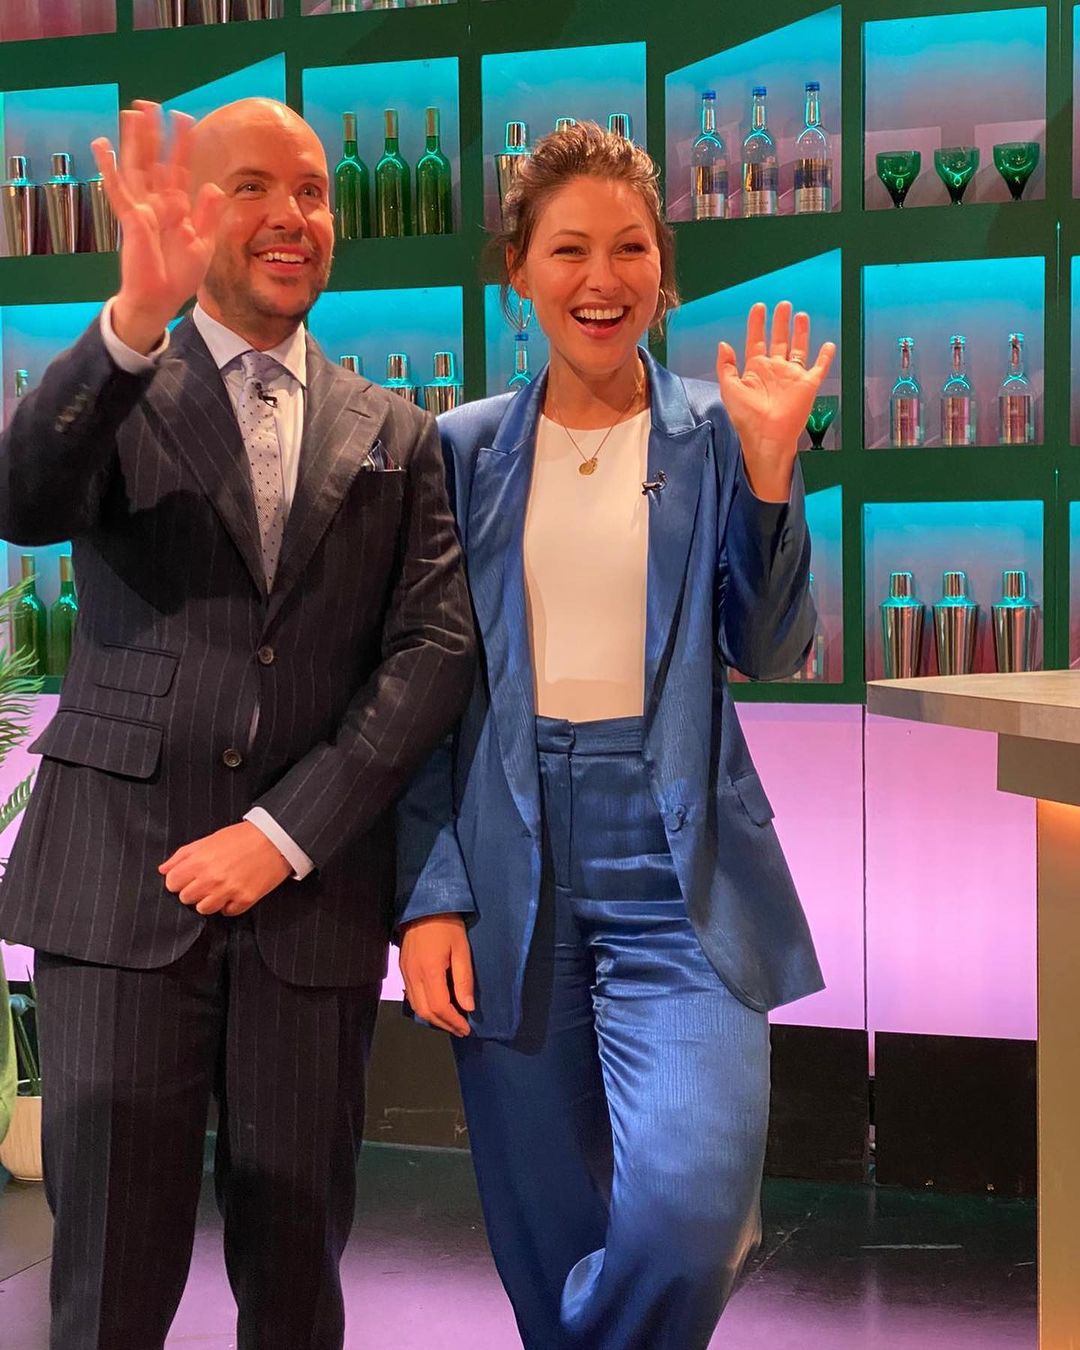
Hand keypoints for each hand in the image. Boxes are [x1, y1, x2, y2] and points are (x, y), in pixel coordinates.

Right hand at [92, 100, 225, 353]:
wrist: (161, 299)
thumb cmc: (179, 276)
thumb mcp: (203, 244)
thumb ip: (207, 215)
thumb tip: (212, 185)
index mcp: (177, 208)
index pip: (179, 169)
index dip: (182, 144)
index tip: (184, 118)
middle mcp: (158, 203)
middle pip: (154, 160)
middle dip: (153, 133)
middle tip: (150, 104)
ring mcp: (143, 208)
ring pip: (136, 167)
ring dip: (134, 140)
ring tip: (131, 113)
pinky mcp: (131, 219)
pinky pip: (118, 189)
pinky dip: (109, 167)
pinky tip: (102, 145)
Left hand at [160, 822, 290, 917]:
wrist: (276, 840)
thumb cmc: (241, 837)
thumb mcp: (209, 839)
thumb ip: (183, 855)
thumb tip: (163, 870)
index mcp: (200, 861)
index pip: (172, 883)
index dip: (178, 880)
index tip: (188, 876)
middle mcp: (212, 878)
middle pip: (186, 898)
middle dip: (193, 890)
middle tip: (206, 880)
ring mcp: (229, 891)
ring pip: (204, 909)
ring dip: (209, 900)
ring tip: (220, 888)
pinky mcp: (245, 899)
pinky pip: (227, 912)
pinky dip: (229, 905)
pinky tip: (234, 891)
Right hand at [399, 915, 474, 1036]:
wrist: (422, 905)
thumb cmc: (446, 924)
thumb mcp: (462, 949)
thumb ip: (464, 980)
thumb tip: (467, 1007)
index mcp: (429, 971)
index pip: (440, 1007)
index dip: (454, 1021)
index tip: (466, 1028)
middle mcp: (414, 976)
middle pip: (425, 1011)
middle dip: (443, 1024)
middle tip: (460, 1029)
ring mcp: (405, 973)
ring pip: (415, 1006)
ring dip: (432, 1018)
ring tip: (450, 1021)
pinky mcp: (403, 969)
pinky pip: (410, 995)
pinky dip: (423, 1007)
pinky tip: (435, 1006)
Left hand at [716, 301, 835, 501]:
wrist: (767, 435)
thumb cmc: (746, 417)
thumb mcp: (729, 388)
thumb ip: (726, 366)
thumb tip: (723, 344)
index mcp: (756, 369)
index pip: (756, 340)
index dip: (757, 323)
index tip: (759, 307)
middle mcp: (774, 370)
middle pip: (779, 340)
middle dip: (780, 322)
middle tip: (783, 305)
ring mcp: (792, 376)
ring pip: (798, 348)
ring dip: (800, 332)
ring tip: (800, 315)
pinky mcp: (808, 384)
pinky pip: (819, 367)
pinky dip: (824, 356)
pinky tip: (828, 345)